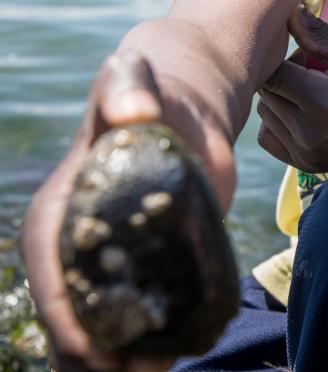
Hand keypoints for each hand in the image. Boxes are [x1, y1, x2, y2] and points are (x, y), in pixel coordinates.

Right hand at [19, 51, 235, 371]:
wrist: (180, 113)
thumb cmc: (150, 95)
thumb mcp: (133, 83)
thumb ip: (128, 88)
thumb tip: (135, 111)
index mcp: (56, 214)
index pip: (50, 275)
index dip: (66, 318)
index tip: (96, 351)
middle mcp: (75, 248)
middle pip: (72, 319)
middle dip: (96, 357)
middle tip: (141, 370)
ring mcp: (109, 265)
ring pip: (101, 331)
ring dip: (124, 362)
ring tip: (163, 365)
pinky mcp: (144, 269)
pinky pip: (139, 318)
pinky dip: (152, 344)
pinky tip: (179, 353)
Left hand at [256, 8, 327, 172]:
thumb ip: (318, 34)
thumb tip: (287, 12)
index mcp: (322, 101)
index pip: (274, 72)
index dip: (285, 57)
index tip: (307, 54)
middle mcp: (309, 133)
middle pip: (266, 93)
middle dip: (283, 76)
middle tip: (315, 71)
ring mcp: (306, 153)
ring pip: (264, 115)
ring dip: (281, 98)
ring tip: (314, 91)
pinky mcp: (305, 164)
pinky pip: (268, 137)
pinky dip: (279, 122)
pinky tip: (306, 112)